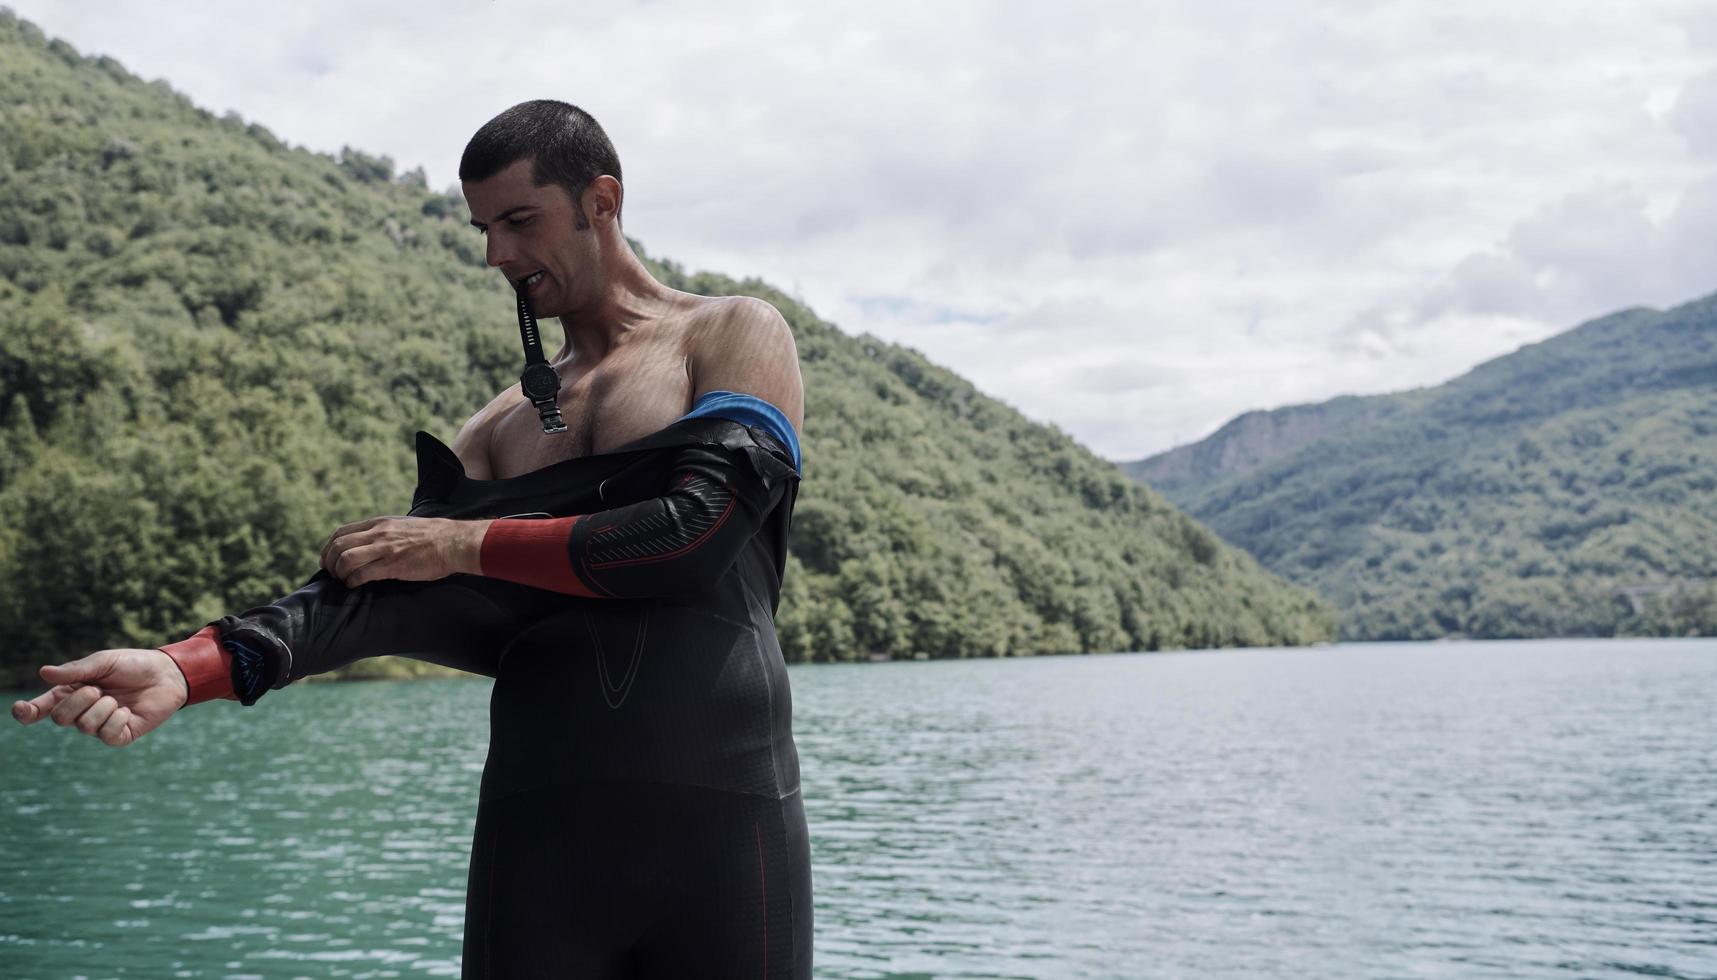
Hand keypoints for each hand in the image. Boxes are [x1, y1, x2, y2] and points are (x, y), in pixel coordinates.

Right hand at [11, 649, 189, 746]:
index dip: (27, 712)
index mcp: (71, 693)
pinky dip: (117, 719)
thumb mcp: (103, 662)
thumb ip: (76, 669)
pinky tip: (127, 711)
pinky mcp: (119, 736)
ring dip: (102, 707)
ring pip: (85, 726)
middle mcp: (81, 712)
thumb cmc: (132, 665)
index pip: (41, 708)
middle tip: (97, 689)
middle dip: (77, 702)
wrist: (167, 673)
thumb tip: (44, 673)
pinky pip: (107, 735)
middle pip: (61, 719)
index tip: (21, 709)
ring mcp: (100, 725)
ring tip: (117, 698)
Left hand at [320, 516, 492, 586]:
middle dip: (329, 563)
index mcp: (379, 523)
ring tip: (345, 581)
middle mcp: (378, 533)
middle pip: (338, 546)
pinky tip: (356, 586)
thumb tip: (369, 544)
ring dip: (340, 573)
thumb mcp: (402, 525)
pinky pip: (362, 574)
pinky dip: (353, 582)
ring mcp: (385, 549)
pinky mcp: (392, 565)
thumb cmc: (432, 536)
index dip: (329, 548)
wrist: (453, 542)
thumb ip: (383, 532)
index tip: (329, 560)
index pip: (341, 532)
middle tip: (332, 574)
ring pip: (346, 560)